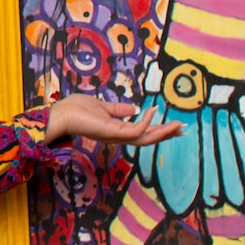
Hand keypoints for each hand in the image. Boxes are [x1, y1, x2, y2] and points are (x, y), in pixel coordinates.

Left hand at [44, 93, 181, 147]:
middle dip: (166, 134)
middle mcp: (118, 136)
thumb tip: (135, 109)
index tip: (173, 125)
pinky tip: (152, 111)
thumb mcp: (102, 106)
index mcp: (116, 130)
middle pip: (147, 139)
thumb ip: (119, 109)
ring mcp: (116, 136)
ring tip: (178, 125)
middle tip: (183, 130)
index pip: (141, 132)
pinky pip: (136, 130)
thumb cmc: (76, 109)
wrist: (61, 114)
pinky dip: (146, 122)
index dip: (158, 129)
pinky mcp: (113, 132)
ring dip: (163, 132)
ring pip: (145, 138)